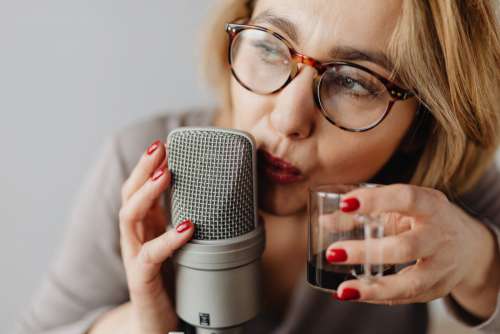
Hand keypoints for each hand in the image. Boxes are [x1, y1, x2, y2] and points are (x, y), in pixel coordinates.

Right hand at [119, 139, 193, 333]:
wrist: (161, 323)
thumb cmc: (174, 280)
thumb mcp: (184, 246)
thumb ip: (193, 223)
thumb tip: (230, 203)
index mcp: (146, 226)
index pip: (140, 189)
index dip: (148, 166)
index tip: (165, 144)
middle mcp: (136, 237)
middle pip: (129, 194)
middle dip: (143, 168)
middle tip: (159, 147)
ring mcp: (135, 256)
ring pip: (130, 216)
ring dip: (148, 192)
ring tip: (166, 174)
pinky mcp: (141, 278)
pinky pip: (150, 255)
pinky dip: (168, 239)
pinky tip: (187, 227)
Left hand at [325, 184, 498, 316]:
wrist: (469, 245)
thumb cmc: (422, 219)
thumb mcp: (400, 208)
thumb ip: (363, 213)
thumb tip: (323, 221)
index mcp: (431, 205)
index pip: (406, 198)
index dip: (376, 200)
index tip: (345, 204)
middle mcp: (440, 235)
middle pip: (406, 247)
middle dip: (367, 251)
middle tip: (333, 253)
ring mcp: (442, 265)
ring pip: (411, 282)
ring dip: (374, 288)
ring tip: (344, 290)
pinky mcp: (438, 288)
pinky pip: (407, 297)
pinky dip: (380, 297)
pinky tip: (356, 294)